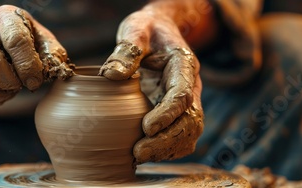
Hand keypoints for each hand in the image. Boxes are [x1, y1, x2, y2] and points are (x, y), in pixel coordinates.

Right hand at [0, 5, 72, 106]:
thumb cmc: (17, 36)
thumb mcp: (37, 36)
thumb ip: (50, 52)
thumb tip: (57, 70)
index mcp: (3, 18)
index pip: (15, 41)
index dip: (28, 66)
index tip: (35, 81)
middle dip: (9, 82)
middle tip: (20, 86)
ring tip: (8, 91)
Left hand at [99, 10, 203, 163]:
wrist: (160, 30)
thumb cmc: (147, 29)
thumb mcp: (136, 30)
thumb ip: (126, 49)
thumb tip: (111, 74)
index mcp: (183, 65)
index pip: (182, 95)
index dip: (167, 114)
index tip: (147, 127)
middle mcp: (190, 85)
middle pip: (190, 120)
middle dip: (167, 140)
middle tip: (138, 151)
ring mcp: (187, 100)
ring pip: (190, 132)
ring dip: (168, 148)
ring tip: (140, 156)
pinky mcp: (177, 111)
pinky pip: (182, 135)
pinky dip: (168, 148)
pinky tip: (146, 153)